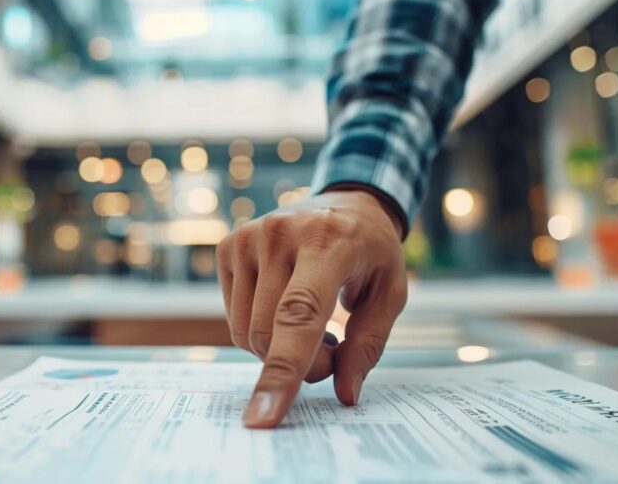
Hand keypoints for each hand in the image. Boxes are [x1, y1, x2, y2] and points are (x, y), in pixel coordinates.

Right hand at [215, 189, 406, 427]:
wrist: (347, 201)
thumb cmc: (372, 253)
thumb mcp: (390, 294)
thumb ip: (367, 346)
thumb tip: (345, 395)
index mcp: (328, 242)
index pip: (298, 315)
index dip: (282, 370)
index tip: (263, 416)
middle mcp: (280, 234)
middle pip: (266, 334)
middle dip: (299, 364)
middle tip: (333, 352)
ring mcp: (248, 237)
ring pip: (245, 333)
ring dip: (278, 348)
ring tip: (312, 323)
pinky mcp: (228, 246)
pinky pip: (233, 318)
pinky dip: (259, 329)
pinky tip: (285, 306)